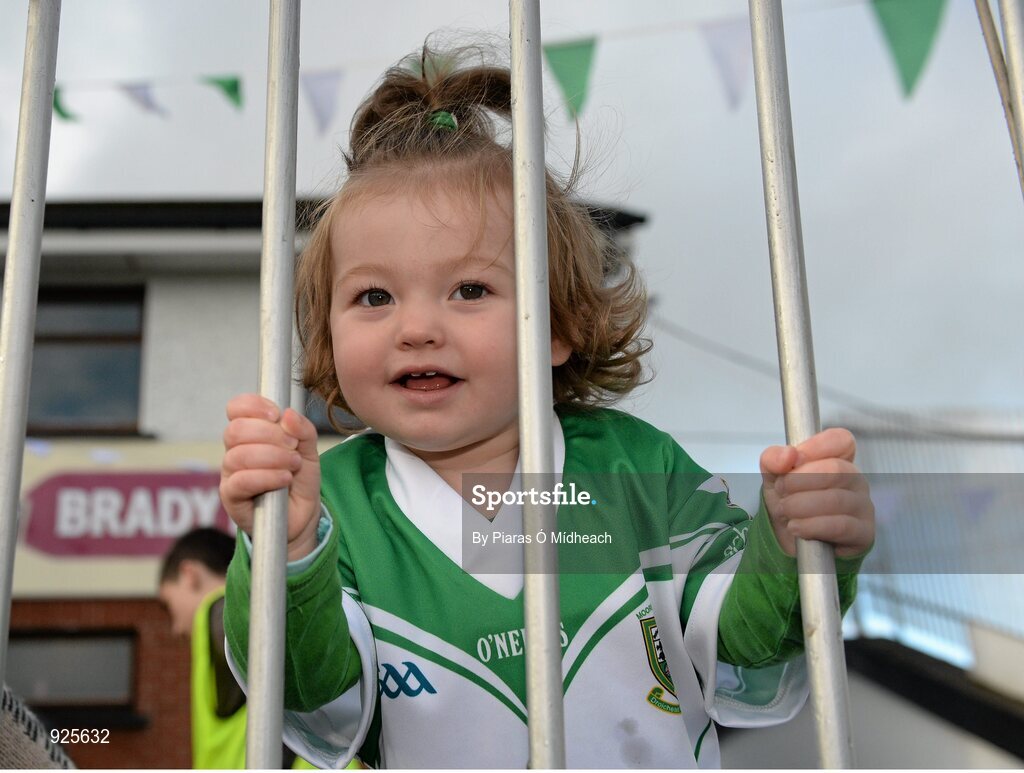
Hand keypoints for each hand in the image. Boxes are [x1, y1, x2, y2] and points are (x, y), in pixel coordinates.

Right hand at [220, 393, 321, 560]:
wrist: (302, 515)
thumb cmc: (299, 480)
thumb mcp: (310, 450)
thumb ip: (303, 430)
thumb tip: (287, 414)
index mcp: (251, 433)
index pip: (236, 408)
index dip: (254, 406)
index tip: (276, 415)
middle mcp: (235, 450)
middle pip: (236, 430)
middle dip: (270, 434)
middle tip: (293, 446)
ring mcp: (230, 474)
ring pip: (238, 456)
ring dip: (273, 457)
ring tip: (293, 465)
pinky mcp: (231, 497)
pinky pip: (240, 481)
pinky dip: (266, 477)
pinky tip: (284, 479)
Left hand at [759, 427, 873, 557]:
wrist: (789, 542)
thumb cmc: (790, 502)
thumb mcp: (773, 477)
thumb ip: (773, 459)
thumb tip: (788, 454)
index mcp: (837, 459)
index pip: (841, 440)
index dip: (816, 447)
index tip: (793, 460)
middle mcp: (855, 480)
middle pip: (836, 470)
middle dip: (800, 481)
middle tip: (782, 492)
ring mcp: (863, 506)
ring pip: (836, 500)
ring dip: (802, 506)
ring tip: (786, 512)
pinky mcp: (864, 533)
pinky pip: (841, 526)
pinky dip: (812, 526)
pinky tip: (797, 528)